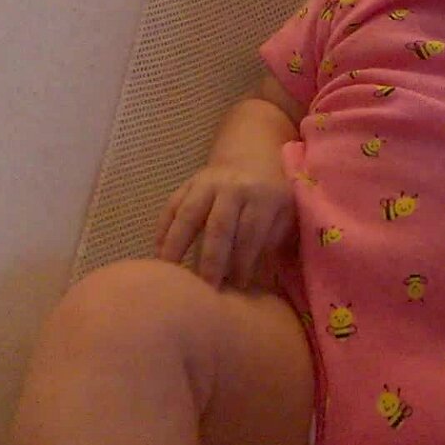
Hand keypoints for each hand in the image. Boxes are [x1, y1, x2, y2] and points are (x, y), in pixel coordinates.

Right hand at [153, 159, 295, 289]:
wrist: (251, 155)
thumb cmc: (270, 196)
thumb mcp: (285, 213)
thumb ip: (274, 241)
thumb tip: (259, 279)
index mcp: (262, 196)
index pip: (250, 233)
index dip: (243, 261)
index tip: (238, 286)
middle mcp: (233, 187)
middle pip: (219, 226)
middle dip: (212, 260)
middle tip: (205, 289)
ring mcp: (206, 183)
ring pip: (188, 215)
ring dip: (178, 246)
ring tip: (170, 275)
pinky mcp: (187, 184)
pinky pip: (171, 207)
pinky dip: (163, 231)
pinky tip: (159, 255)